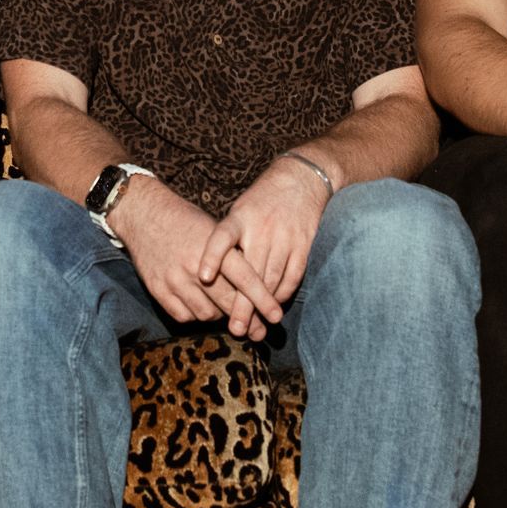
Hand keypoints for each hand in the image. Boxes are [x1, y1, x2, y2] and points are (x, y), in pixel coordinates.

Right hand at [111, 178, 270, 339]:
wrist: (143, 215)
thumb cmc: (187, 222)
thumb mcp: (214, 230)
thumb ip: (233, 258)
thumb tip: (258, 291)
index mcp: (214, 246)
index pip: (245, 277)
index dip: (263, 299)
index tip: (276, 315)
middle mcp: (194, 265)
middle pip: (228, 301)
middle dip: (247, 319)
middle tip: (258, 330)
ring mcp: (174, 279)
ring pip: (207, 314)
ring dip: (219, 315)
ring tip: (223, 308)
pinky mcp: (157, 290)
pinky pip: (184, 316)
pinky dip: (196, 315)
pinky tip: (200, 305)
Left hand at [199, 156, 325, 330]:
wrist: (300, 179)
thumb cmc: (262, 201)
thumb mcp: (239, 211)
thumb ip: (229, 240)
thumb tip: (211, 275)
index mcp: (239, 217)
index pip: (221, 237)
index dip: (212, 257)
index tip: (203, 277)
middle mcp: (261, 228)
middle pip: (250, 271)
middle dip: (243, 303)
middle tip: (236, 328)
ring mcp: (284, 237)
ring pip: (272, 278)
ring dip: (264, 306)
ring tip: (255, 328)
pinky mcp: (303, 244)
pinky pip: (293, 275)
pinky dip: (284, 294)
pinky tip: (275, 307)